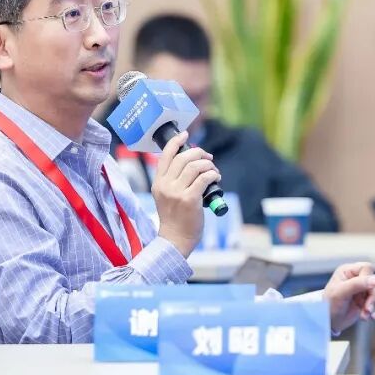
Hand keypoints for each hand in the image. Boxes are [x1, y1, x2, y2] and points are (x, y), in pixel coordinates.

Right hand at [153, 131, 220, 256]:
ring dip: (208, 165)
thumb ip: (172, 181)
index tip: (185, 134)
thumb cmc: (174, 218)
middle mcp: (165, 185)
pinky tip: (216, 178)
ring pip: (195, 166)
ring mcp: (177, 192)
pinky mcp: (189, 199)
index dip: (176, 142)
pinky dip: (213, 174)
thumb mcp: (165, 196)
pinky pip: (205, 178)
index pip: (165, 155)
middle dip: (199, 153)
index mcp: (158, 183)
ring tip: (213, 170)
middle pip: (183, 158)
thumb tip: (191, 163)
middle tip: (208, 158)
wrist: (175, 239)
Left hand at [322, 262, 374, 333]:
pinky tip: (367, 317)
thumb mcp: (340, 293)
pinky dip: (374, 310)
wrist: (329, 322)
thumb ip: (356, 284)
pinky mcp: (366, 299)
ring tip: (364, 316)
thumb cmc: (329, 305)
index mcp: (347, 271)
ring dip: (373, 305)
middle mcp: (355, 277)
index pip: (366, 268)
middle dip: (373, 296)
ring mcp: (361, 288)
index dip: (368, 280)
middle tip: (367, 309)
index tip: (365, 293)